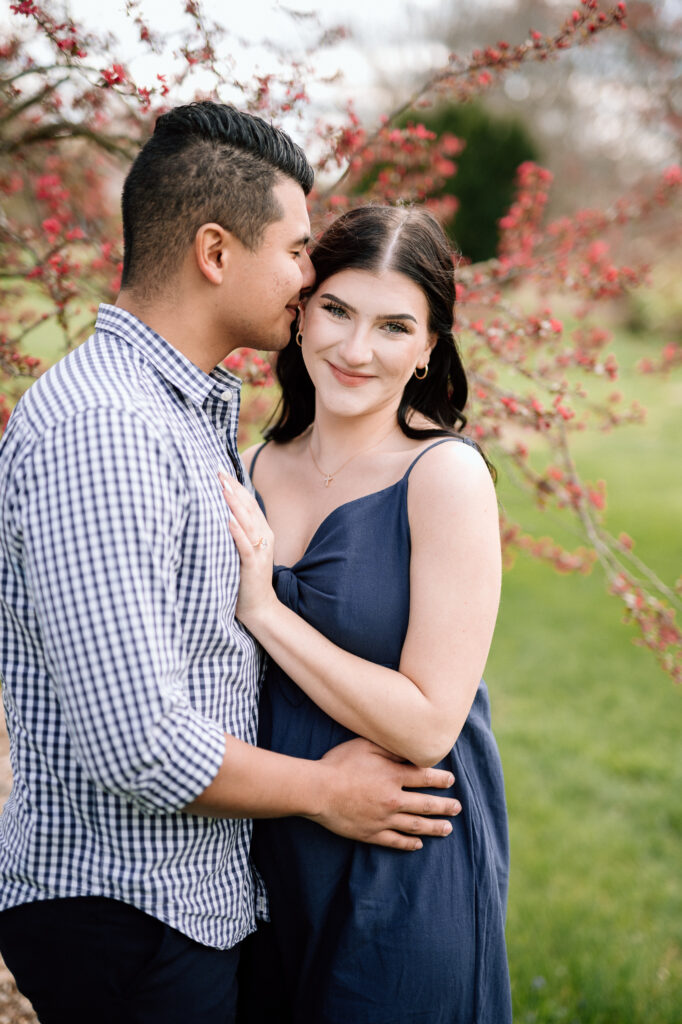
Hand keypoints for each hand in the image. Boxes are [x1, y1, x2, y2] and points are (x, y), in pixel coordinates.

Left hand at [218, 473, 276, 626]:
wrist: (258, 606)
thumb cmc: (244, 577)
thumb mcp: (242, 549)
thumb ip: (236, 531)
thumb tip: (218, 512)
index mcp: (262, 531)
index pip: (249, 502)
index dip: (236, 486)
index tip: (219, 471)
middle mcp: (264, 537)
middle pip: (248, 507)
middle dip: (233, 489)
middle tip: (217, 472)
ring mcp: (260, 550)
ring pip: (248, 522)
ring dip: (235, 504)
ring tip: (223, 488)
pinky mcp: (253, 565)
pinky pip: (245, 546)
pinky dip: (237, 532)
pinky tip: (228, 520)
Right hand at [312, 737, 460, 850]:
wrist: (317, 790)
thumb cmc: (339, 763)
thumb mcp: (365, 745)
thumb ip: (389, 748)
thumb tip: (409, 750)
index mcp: (393, 776)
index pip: (425, 777)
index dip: (441, 779)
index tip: (451, 781)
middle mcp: (393, 799)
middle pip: (426, 804)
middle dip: (445, 806)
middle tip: (457, 808)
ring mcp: (383, 819)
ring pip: (416, 826)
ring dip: (434, 827)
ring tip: (447, 829)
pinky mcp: (371, 834)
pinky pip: (395, 841)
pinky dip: (408, 844)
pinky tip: (418, 845)